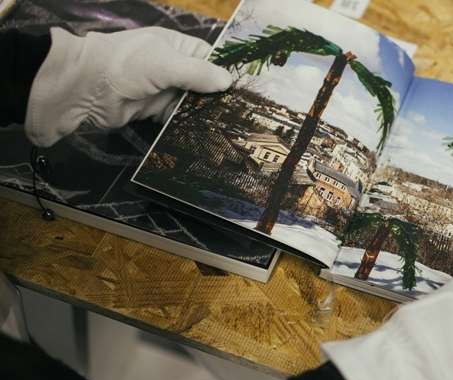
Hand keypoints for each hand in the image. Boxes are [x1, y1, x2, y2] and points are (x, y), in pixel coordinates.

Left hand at [25, 27, 232, 146]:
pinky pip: (179, 122)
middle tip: (246, 117)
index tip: (250, 92)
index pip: (212, 59)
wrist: (82, 90)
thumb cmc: (124, 65)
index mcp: (178, 48)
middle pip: (206, 85)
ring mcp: (165, 92)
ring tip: (233, 131)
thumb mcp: (164, 63)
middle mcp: (175, 69)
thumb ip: (197, 72)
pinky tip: (209, 138)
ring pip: (194, 106)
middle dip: (221, 100)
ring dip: (208, 117)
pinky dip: (190, 129)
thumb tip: (228, 82)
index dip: (228, 73)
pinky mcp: (156, 114)